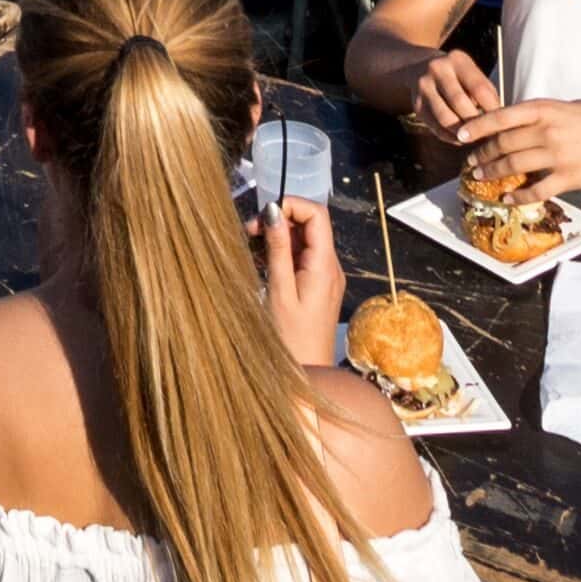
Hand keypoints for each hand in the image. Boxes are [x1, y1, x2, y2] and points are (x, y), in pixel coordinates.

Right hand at [260, 195, 345, 369]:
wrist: (309, 375)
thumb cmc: (291, 338)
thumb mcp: (280, 290)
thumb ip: (278, 249)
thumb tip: (273, 209)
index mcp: (325, 266)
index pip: (317, 214)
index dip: (291, 206)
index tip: (264, 217)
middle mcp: (330, 267)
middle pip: (309, 224)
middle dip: (279, 221)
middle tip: (249, 233)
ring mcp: (325, 276)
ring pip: (303, 239)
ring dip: (277, 236)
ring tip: (252, 248)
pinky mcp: (317, 286)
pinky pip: (301, 256)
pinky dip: (282, 252)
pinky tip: (262, 263)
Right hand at [408, 47, 501, 141]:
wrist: (420, 66)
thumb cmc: (460, 77)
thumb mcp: (473, 75)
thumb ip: (486, 94)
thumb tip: (501, 124)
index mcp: (457, 60)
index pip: (479, 88)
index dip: (493, 110)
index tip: (504, 125)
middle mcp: (437, 69)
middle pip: (460, 103)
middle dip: (477, 123)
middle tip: (491, 137)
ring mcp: (423, 86)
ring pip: (445, 118)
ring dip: (463, 133)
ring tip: (477, 140)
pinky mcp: (417, 104)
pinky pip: (436, 127)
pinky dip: (451, 137)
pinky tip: (462, 138)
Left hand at [459, 97, 580, 200]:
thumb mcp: (554, 107)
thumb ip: (529, 117)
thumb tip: (498, 126)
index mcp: (541, 110)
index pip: (499, 117)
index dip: (476, 127)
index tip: (460, 134)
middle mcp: (547, 131)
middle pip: (503, 144)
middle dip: (482, 153)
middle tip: (470, 161)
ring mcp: (558, 155)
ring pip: (515, 166)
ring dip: (494, 172)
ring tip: (481, 176)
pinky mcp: (569, 177)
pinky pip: (538, 189)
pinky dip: (519, 195)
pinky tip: (507, 197)